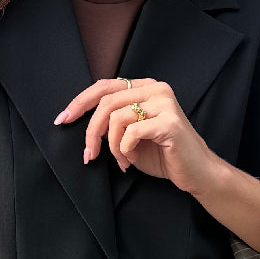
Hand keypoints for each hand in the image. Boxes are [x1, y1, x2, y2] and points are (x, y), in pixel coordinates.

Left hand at [54, 77, 214, 193]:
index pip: (104, 86)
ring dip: (112, 146)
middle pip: (106, 101)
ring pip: (116, 118)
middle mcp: (156, 89)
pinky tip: (132, 160)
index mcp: (145, 87)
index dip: (80, 102)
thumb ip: (112, 122)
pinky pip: (131, 133)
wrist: (196, 173)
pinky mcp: (169, 122)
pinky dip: (124, 150)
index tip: (63, 120)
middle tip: (89, 154)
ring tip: (122, 160)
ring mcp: (164, 103)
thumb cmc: (163, 155)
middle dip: (91, 131)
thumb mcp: (131, 134)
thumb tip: (79, 121)